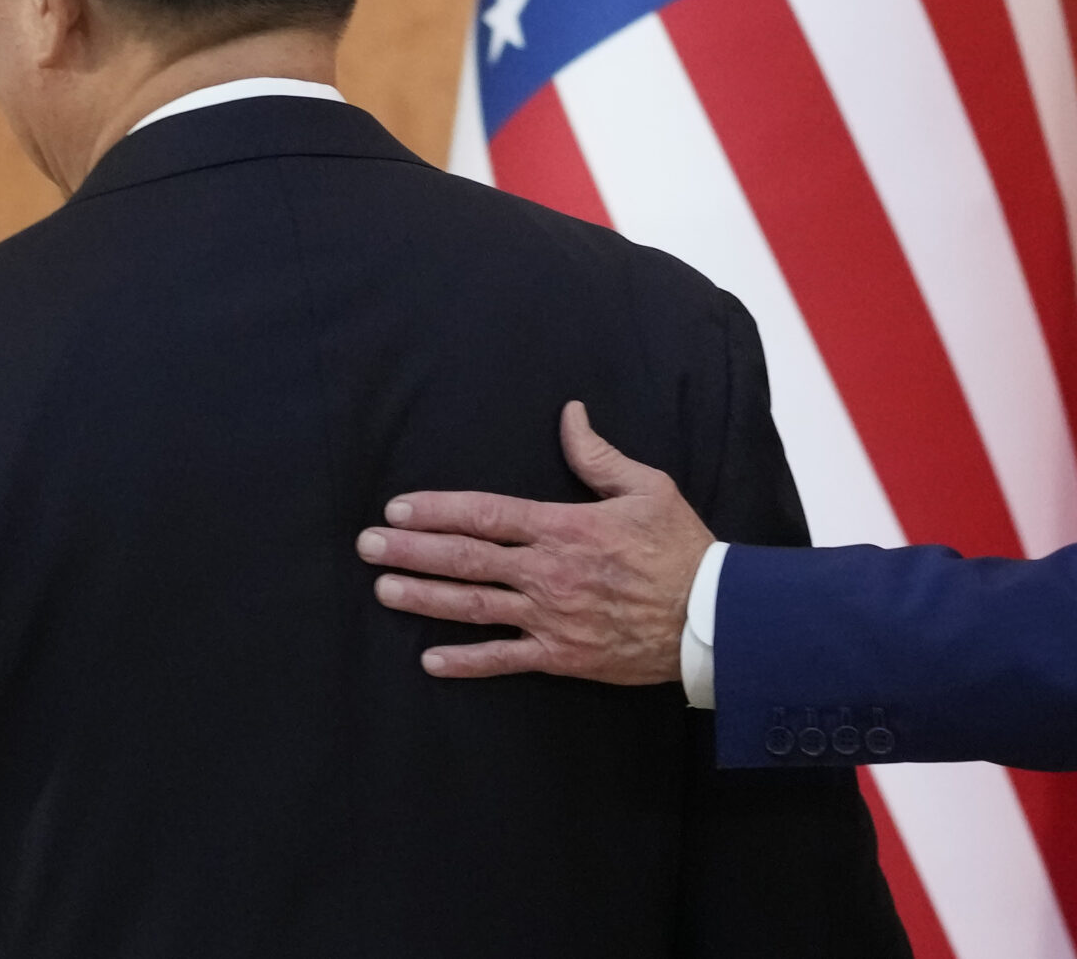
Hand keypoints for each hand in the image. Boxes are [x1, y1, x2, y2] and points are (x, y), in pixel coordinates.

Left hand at [355, 401, 712, 683]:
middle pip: (465, 559)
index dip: (437, 511)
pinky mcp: (561, 656)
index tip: (398, 509)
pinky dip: (465, 662)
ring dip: (423, 598)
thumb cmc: (680, 548)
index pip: (486, 515)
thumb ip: (597, 455)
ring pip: (473, 607)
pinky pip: (503, 660)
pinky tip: (429, 659)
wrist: (709, 617)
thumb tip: (569, 414)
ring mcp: (550, 618)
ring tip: (383, 589)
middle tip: (367, 545)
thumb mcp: (647, 487)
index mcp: (564, 527)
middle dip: (411, 551)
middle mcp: (547, 573)